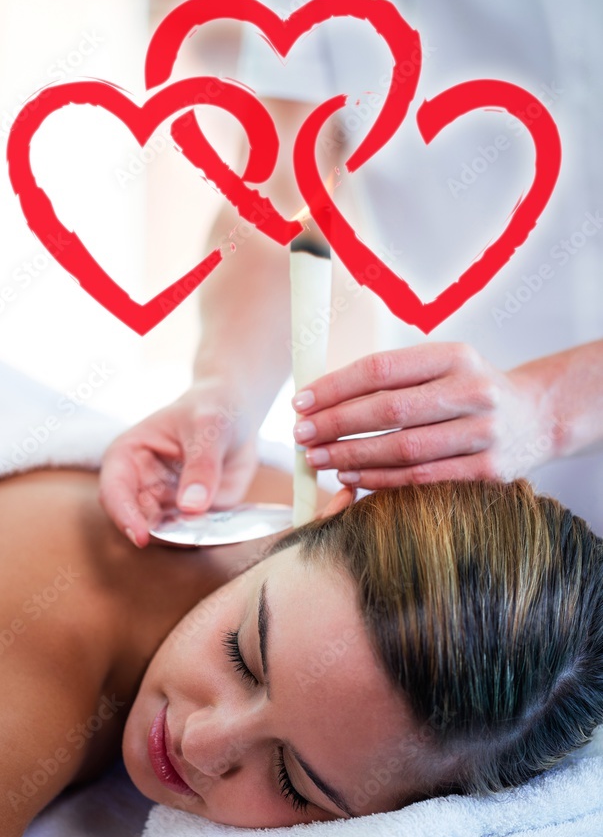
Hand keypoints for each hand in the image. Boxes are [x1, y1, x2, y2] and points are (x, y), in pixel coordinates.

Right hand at [99, 379, 257, 546]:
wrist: (236, 414)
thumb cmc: (211, 409)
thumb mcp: (209, 427)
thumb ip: (201, 465)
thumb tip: (191, 506)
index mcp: (127, 457)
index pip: (114, 492)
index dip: (124, 516)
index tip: (141, 537)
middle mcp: (141, 486)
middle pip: (141, 522)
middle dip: (165, 534)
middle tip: (193, 533)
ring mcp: (167, 504)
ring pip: (170, 536)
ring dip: (189, 538)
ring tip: (216, 525)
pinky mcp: (192, 516)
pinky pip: (198, 536)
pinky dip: (212, 538)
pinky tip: (231, 529)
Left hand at [291, 342, 561, 487]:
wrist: (536, 418)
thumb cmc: (469, 392)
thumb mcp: (441, 368)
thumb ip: (392, 379)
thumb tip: (320, 397)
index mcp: (454, 356)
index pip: (380, 369)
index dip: (335, 387)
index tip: (301, 402)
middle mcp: (472, 391)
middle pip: (388, 410)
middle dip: (335, 424)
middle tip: (301, 436)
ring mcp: (484, 433)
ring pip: (402, 449)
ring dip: (351, 456)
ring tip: (319, 458)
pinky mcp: (489, 471)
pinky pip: (423, 480)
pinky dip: (382, 480)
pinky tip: (353, 478)